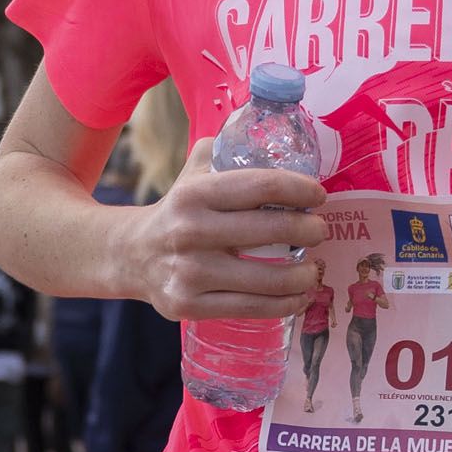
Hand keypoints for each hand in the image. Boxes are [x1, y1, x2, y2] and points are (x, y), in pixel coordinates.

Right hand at [123, 166, 324, 321]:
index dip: (300, 190)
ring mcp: (189, 273)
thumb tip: (279, 143)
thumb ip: (229, 153)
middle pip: (272, 231)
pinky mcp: (190, 305)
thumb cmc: (178, 211)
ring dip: (305, 274)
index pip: (262, 186)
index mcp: (194, 194)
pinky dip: (286, 304)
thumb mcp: (193, 174)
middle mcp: (190, 232)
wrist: (131, 254)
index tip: (318, 196)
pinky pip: (253, 308)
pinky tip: (298, 296)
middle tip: (320, 231)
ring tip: (314, 269)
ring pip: (268, 278)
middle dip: (310, 231)